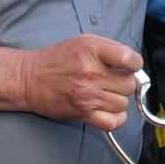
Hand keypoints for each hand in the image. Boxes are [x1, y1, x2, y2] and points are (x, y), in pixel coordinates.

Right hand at [15, 34, 141, 130]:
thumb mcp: (83, 41)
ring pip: (123, 103)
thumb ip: (110, 49)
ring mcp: (87, 95)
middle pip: (129, 84)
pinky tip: (108, 109)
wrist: (29, 79)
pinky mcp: (83, 113)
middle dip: (124, 82)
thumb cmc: (57, 59)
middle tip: (112, 80)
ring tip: (104, 93)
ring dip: (117, 99)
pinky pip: (114, 122)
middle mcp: (91, 73)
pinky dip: (116, 118)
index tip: (128, 66)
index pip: (131, 60)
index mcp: (92, 50)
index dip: (135, 64)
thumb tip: (133, 65)